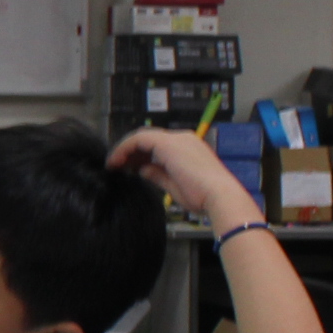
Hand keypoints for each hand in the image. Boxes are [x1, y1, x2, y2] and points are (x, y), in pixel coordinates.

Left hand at [107, 126, 250, 222]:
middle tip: (117, 166)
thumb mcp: (175, 186)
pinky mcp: (167, 143)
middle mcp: (183, 139)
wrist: (220, 196)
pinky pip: (139, 139)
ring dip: (125, 149)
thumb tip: (143, 170)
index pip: (157, 146)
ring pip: (142, 137)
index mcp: (188, 148)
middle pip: (148, 139)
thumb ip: (158, 175)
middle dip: (130, 152)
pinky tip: (116, 162)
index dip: (139, 155)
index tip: (126, 168)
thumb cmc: (203, 196)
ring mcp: (176, 139)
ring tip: (112, 164)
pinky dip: (124, 148)